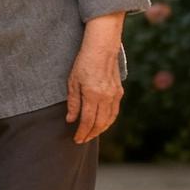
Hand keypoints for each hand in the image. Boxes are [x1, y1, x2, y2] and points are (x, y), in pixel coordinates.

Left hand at [65, 22, 124, 144]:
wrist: (102, 49)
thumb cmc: (84, 63)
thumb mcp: (73, 82)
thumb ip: (73, 102)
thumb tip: (71, 120)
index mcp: (92, 94)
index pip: (87, 121)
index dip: (82, 132)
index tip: (76, 139)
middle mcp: (106, 97)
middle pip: (99, 124)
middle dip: (90, 134)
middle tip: (82, 140)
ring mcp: (114, 95)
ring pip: (109, 120)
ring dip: (100, 130)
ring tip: (91, 134)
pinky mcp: (119, 92)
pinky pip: (114, 112)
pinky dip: (108, 121)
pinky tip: (102, 124)